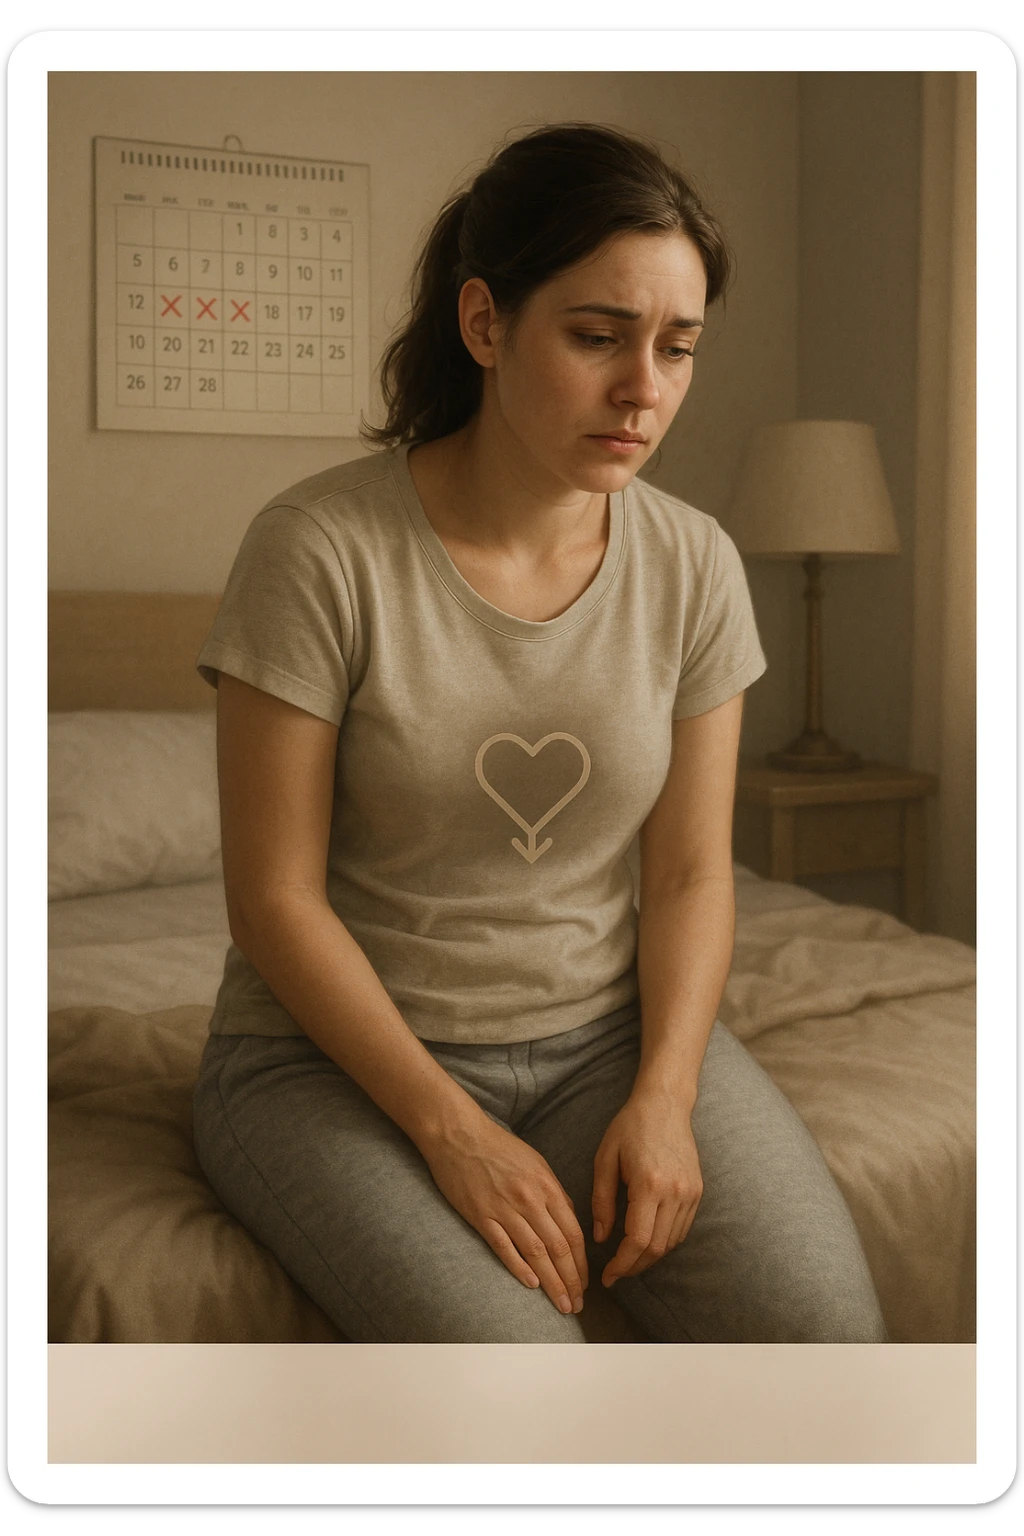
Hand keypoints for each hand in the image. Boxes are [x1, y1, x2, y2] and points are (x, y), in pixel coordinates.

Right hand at [422, 1114, 588, 1316]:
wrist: (459, 1134)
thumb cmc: (499, 1147)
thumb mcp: (536, 1163)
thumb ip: (554, 1193)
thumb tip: (569, 1222)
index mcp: (547, 1186)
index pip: (573, 1233)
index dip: (582, 1263)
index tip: (586, 1283)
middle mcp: (530, 1199)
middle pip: (558, 1247)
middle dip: (572, 1280)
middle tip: (577, 1305)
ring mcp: (504, 1208)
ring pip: (535, 1252)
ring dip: (551, 1282)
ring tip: (561, 1304)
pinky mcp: (481, 1215)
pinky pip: (503, 1246)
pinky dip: (518, 1267)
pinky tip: (531, 1285)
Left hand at [591, 1092, 702, 1285]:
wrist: (665, 1104)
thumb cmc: (629, 1127)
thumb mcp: (605, 1159)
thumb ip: (602, 1201)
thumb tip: (601, 1238)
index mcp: (649, 1184)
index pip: (638, 1240)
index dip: (622, 1265)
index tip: (607, 1277)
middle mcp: (675, 1192)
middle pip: (656, 1248)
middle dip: (634, 1267)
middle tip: (615, 1274)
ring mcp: (690, 1192)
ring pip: (671, 1242)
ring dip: (649, 1257)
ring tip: (628, 1260)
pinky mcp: (698, 1191)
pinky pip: (682, 1229)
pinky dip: (664, 1241)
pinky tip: (646, 1240)